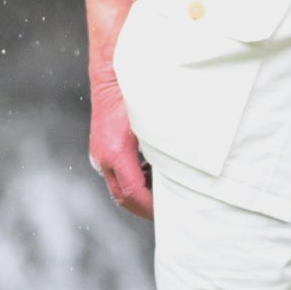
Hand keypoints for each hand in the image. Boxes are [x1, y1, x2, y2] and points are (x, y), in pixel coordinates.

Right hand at [88, 73, 155, 219]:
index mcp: (116, 152)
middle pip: (122, 197)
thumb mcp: (155, 122)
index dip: (150, 208)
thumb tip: (191, 167)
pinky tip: (152, 176)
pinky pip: (116, 175)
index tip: (167, 214)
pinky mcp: (101, 150)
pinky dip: (133, 181)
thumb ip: (168, 147)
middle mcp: (103, 157)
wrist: (112, 75)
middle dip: (144, 209)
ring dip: (139, 195)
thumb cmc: (135, 95)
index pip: (133, 193)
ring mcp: (99, 154)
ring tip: (163, 196)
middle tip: (167, 214)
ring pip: (118, 187)